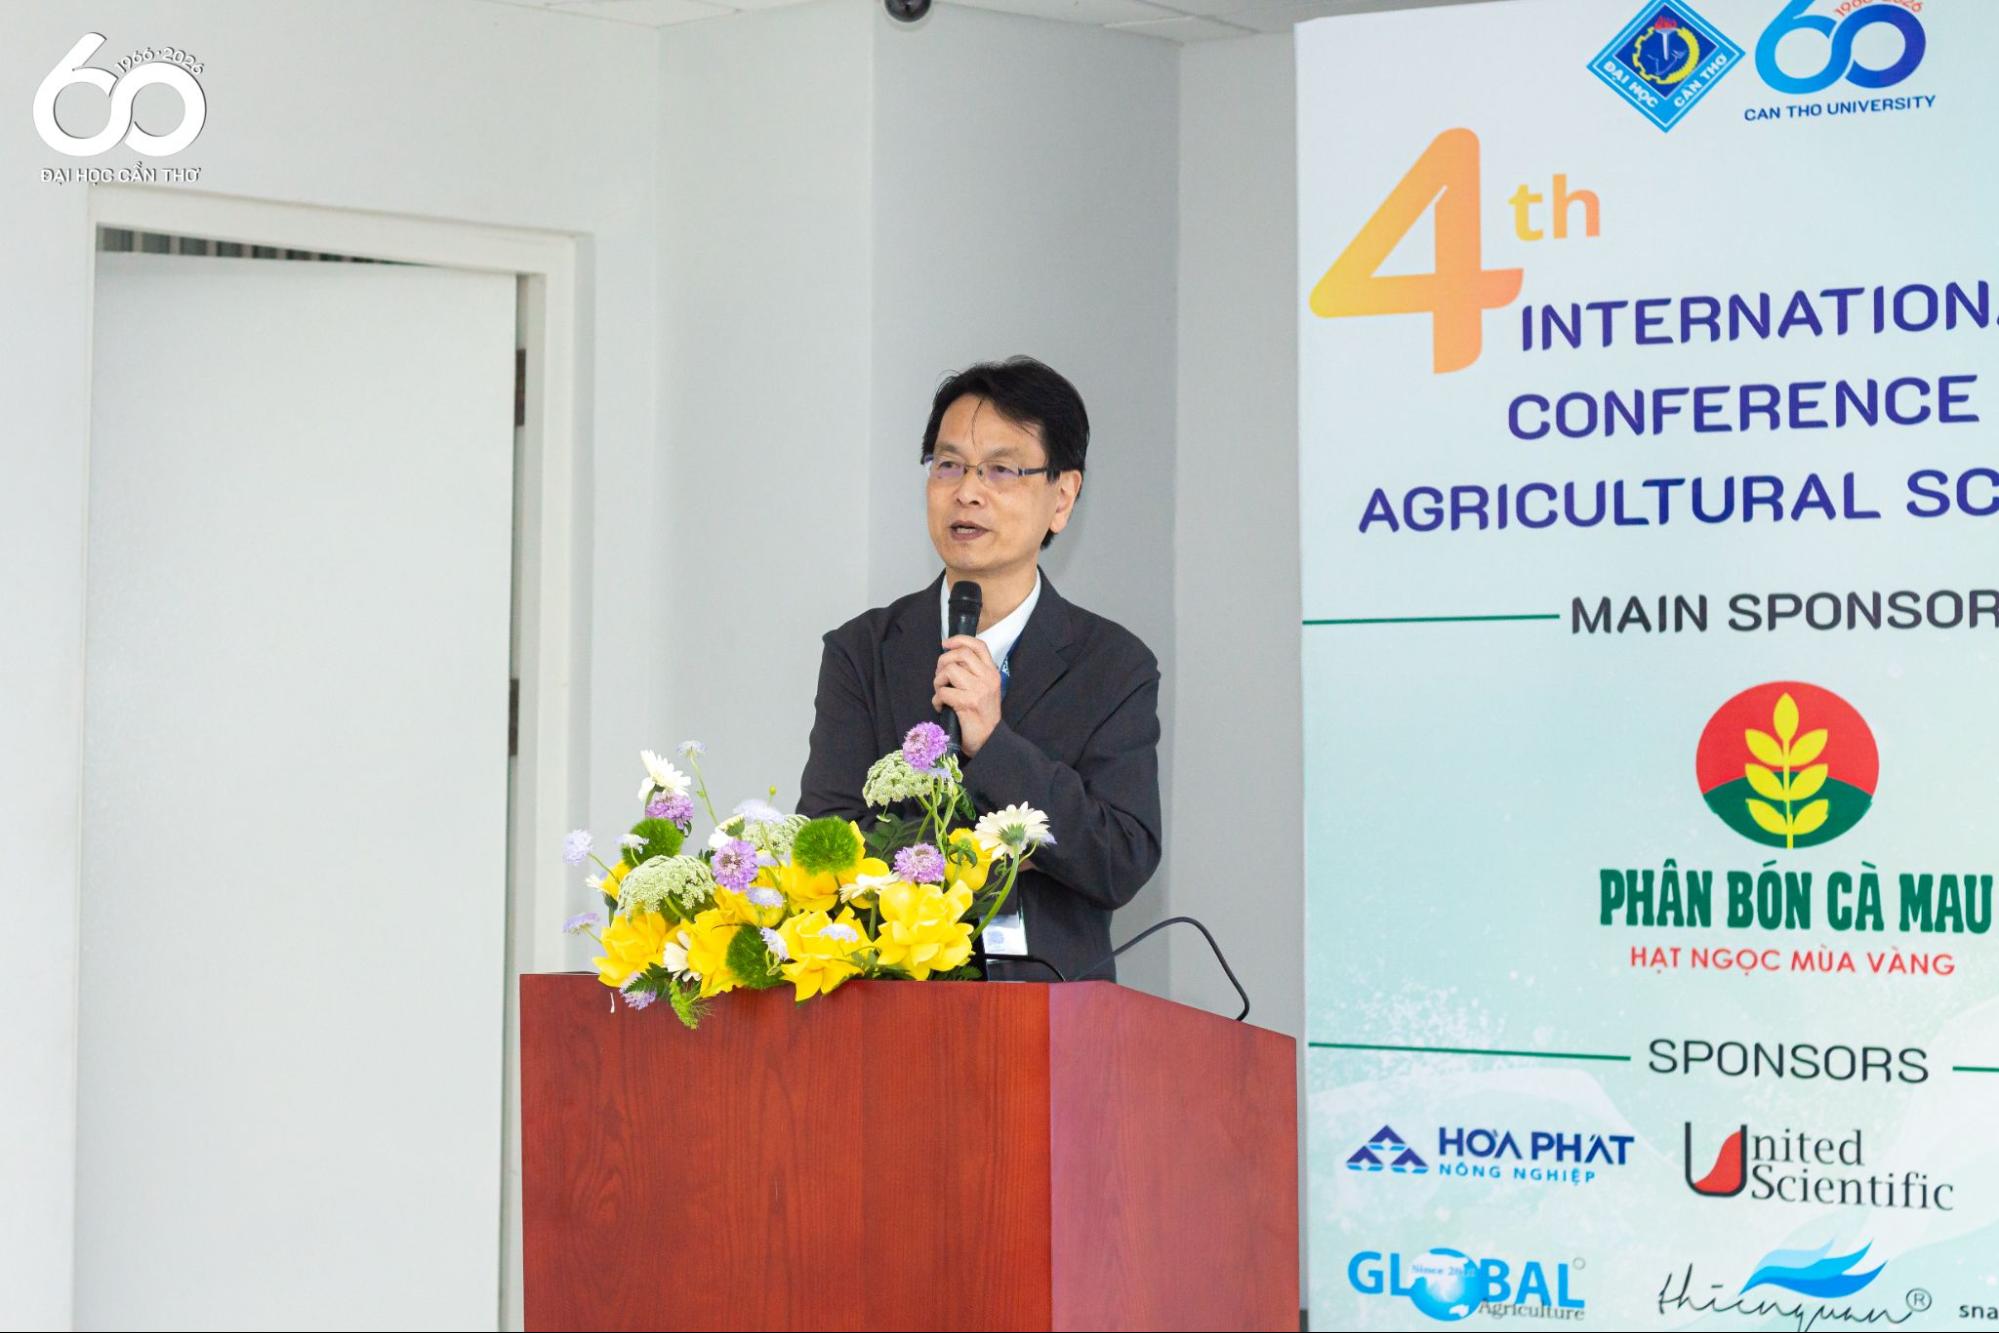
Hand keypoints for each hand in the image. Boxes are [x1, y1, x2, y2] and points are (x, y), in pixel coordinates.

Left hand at [933, 635, 1002, 756]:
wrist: (990, 740)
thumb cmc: (982, 716)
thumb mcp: (985, 689)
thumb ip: (973, 673)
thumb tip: (950, 659)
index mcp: (992, 673)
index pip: (978, 646)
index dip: (960, 640)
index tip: (946, 644)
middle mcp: (988, 678)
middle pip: (960, 654)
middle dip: (943, 662)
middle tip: (940, 676)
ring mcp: (979, 690)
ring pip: (949, 670)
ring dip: (938, 681)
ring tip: (941, 693)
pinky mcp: (968, 703)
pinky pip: (943, 692)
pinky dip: (937, 700)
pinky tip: (942, 707)